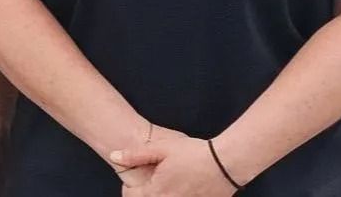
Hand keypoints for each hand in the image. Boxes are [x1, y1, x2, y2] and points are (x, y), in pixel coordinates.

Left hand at [112, 134, 236, 196]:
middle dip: (145, 195)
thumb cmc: (194, 153)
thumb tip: (114, 156)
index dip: (129, 190)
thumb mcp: (162, 148)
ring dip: (162, 195)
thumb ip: (135, 154)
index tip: (134, 183)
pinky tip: (183, 188)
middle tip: (151, 185)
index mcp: (158, 191)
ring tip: (167, 186)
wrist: (226, 163)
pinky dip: (179, 195)